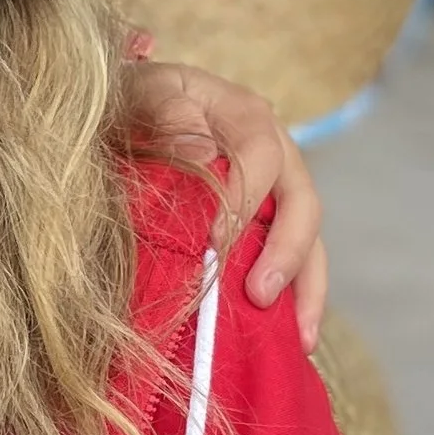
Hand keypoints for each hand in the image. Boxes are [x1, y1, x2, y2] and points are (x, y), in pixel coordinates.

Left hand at [118, 40, 326, 352]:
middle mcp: (273, 152)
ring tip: (300, 339)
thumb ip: (166, 113)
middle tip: (259, 295)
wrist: (125, 114)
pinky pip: (291, 262)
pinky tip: (290, 341)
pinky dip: (294, 301)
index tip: (215, 242)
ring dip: (306, 291)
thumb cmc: (130, 104)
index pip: (261, 156)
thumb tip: (204, 153)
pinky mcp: (265, 225)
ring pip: (308, 240)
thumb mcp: (139, 94)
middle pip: (301, 202)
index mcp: (244, 115)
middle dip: (287, 253)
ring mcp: (274, 192)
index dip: (244, 199)